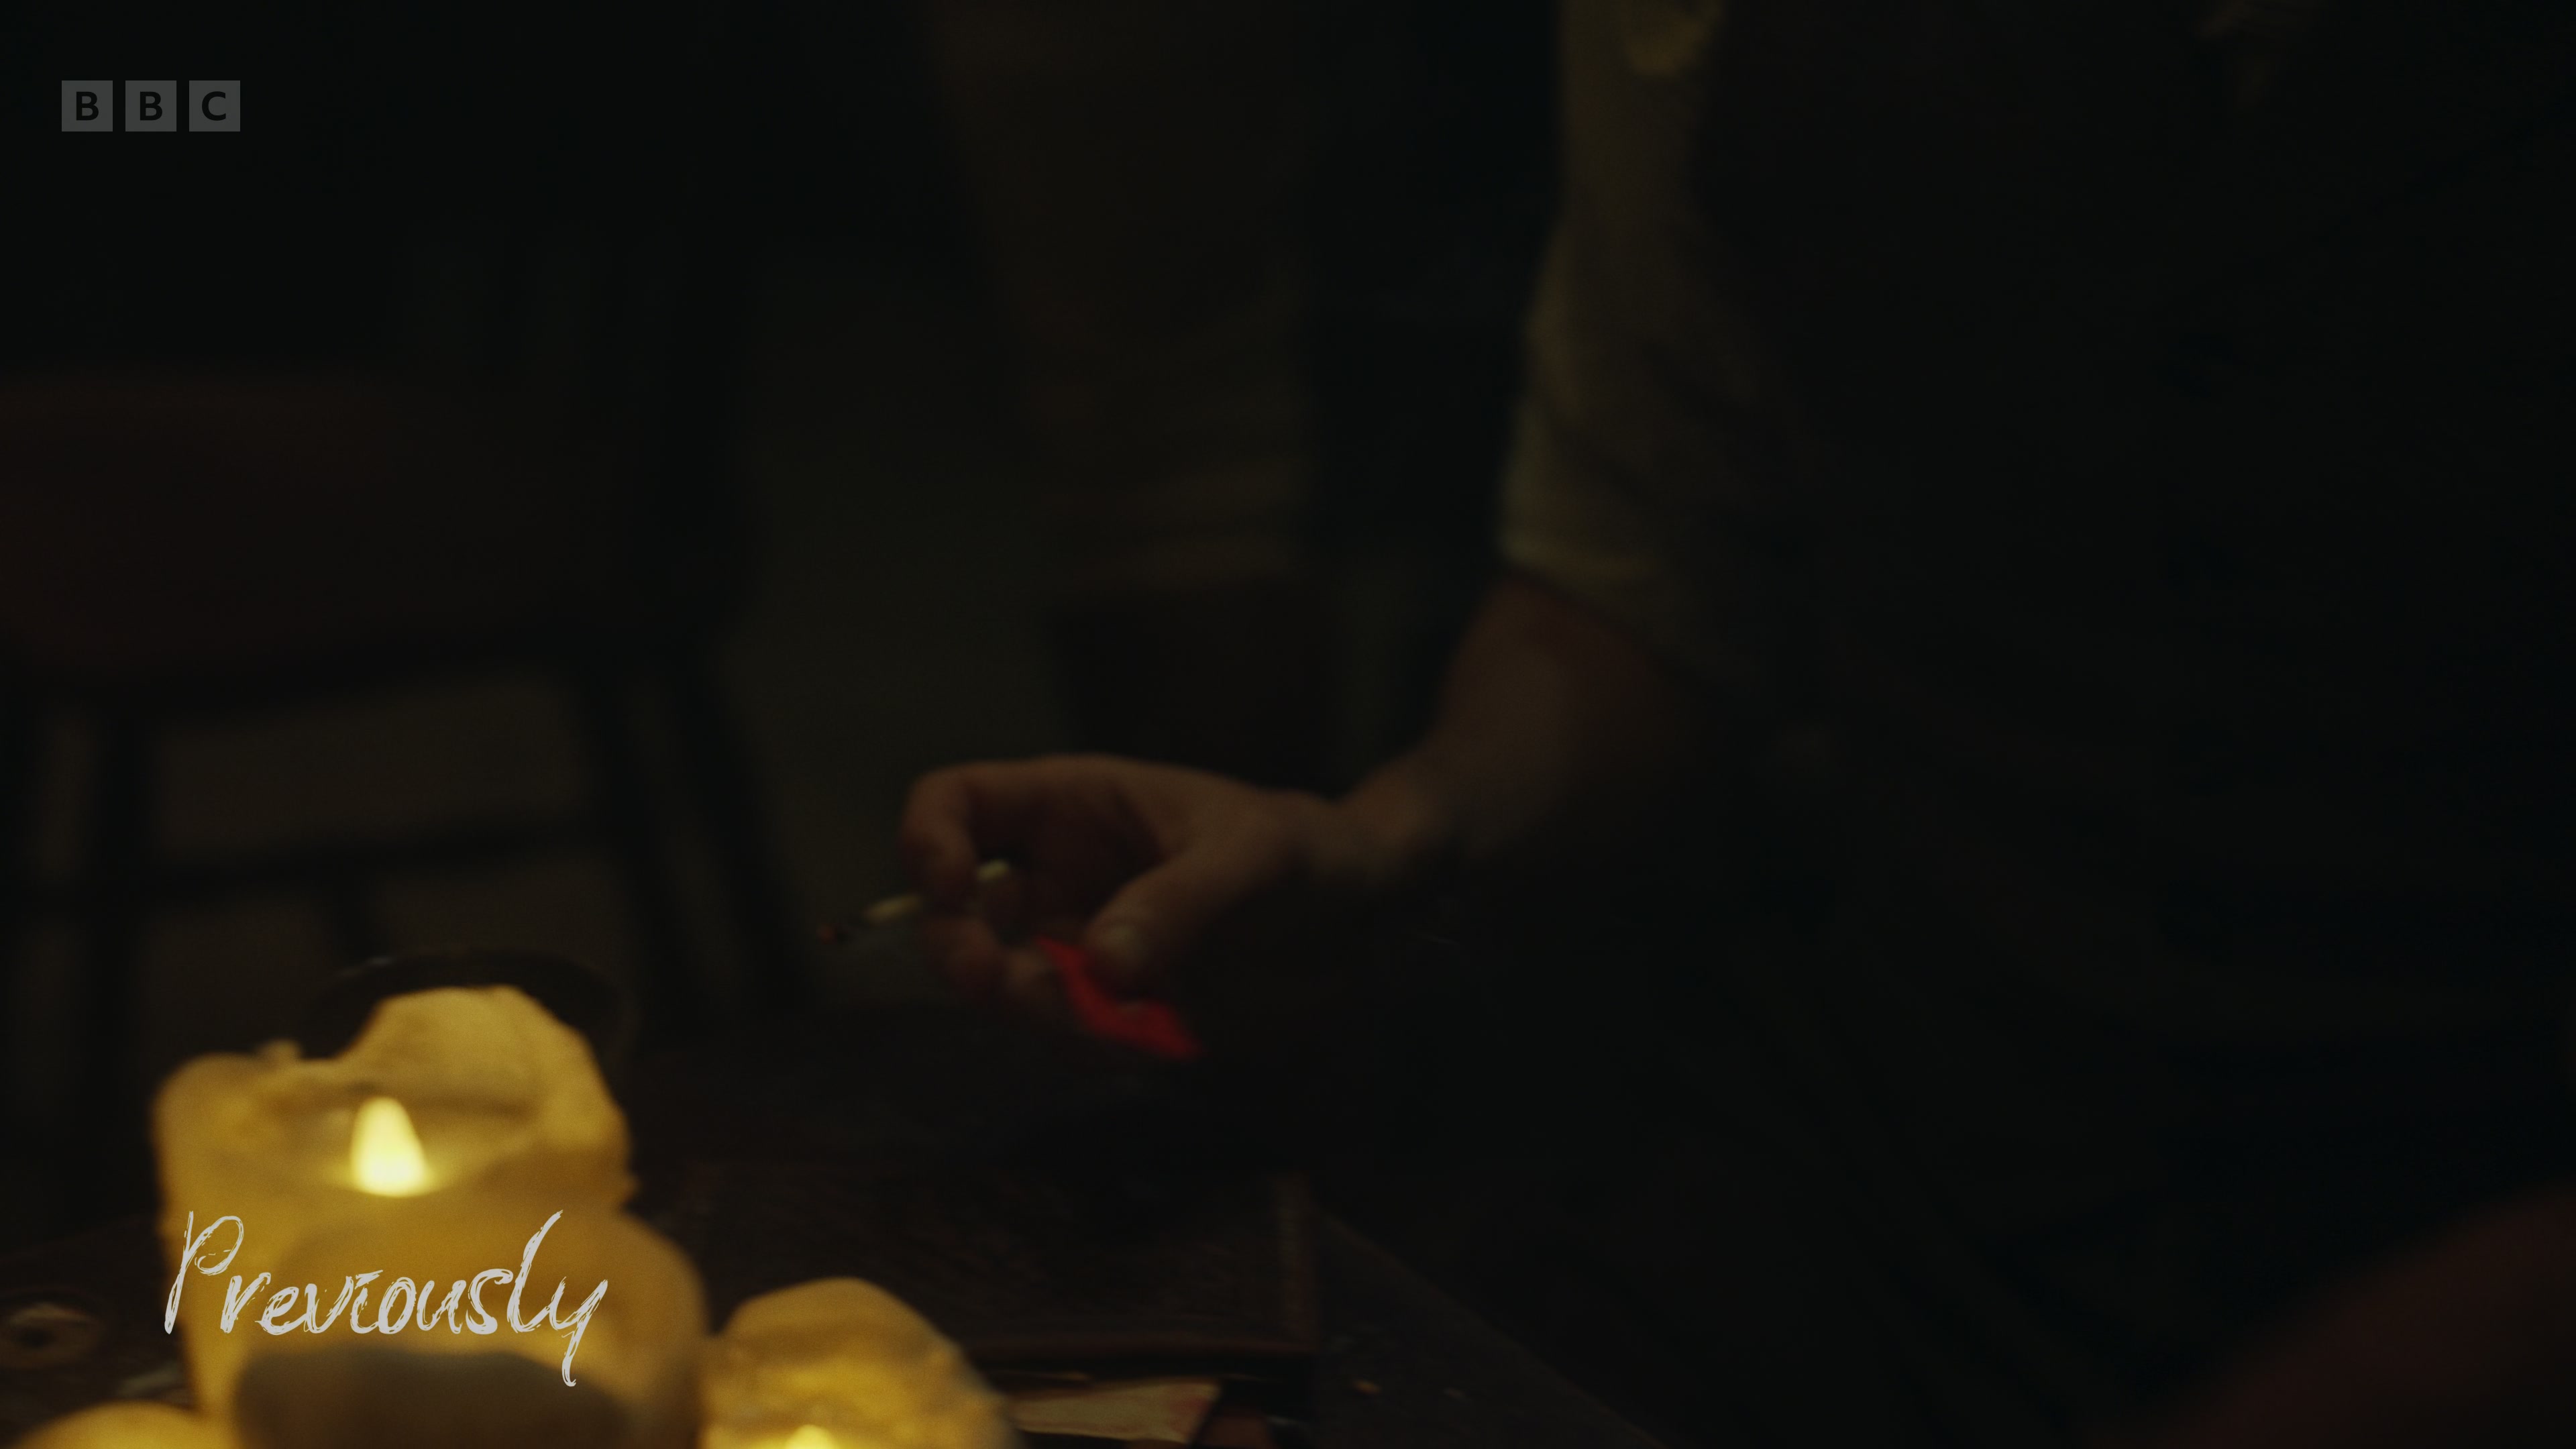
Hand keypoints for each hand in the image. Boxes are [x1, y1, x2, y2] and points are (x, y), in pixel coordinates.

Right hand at [896, 754, 1447, 1027]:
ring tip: (1109, 1017)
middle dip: (958, 951)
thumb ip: (1182, 900)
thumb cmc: (1309, 852)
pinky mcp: (1111, 1007)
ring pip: (1002, 983)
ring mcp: (1078, 943)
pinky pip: (1063, 1032)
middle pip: (955, 910)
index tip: (949, 888)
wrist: (1367, 918)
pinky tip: (1147, 1035)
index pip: (955, 803)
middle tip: (991, 984)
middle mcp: (1058, 875)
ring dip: (1029, 1009)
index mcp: (1072, 805)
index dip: (928, 842)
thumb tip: (1104, 965)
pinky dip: (1087, 1043)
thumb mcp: (1255, 856)